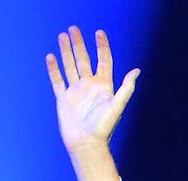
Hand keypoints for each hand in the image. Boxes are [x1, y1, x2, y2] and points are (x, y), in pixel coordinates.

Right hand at [45, 26, 139, 180]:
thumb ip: (126, 88)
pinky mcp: (64, 99)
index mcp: (103, 86)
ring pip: (70, 66)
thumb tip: (136, 71)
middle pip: (84, 59)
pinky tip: (51, 57)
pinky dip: (54, 69)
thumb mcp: (117, 106)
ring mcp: (76, 91)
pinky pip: (58, 81)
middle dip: (79, 44)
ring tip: (62, 36)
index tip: (99, 33)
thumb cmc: (103, 128)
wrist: (86, 144)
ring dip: (66, 51)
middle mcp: (89, 86)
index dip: (102, 46)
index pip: (103, 61)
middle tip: (74, 29)